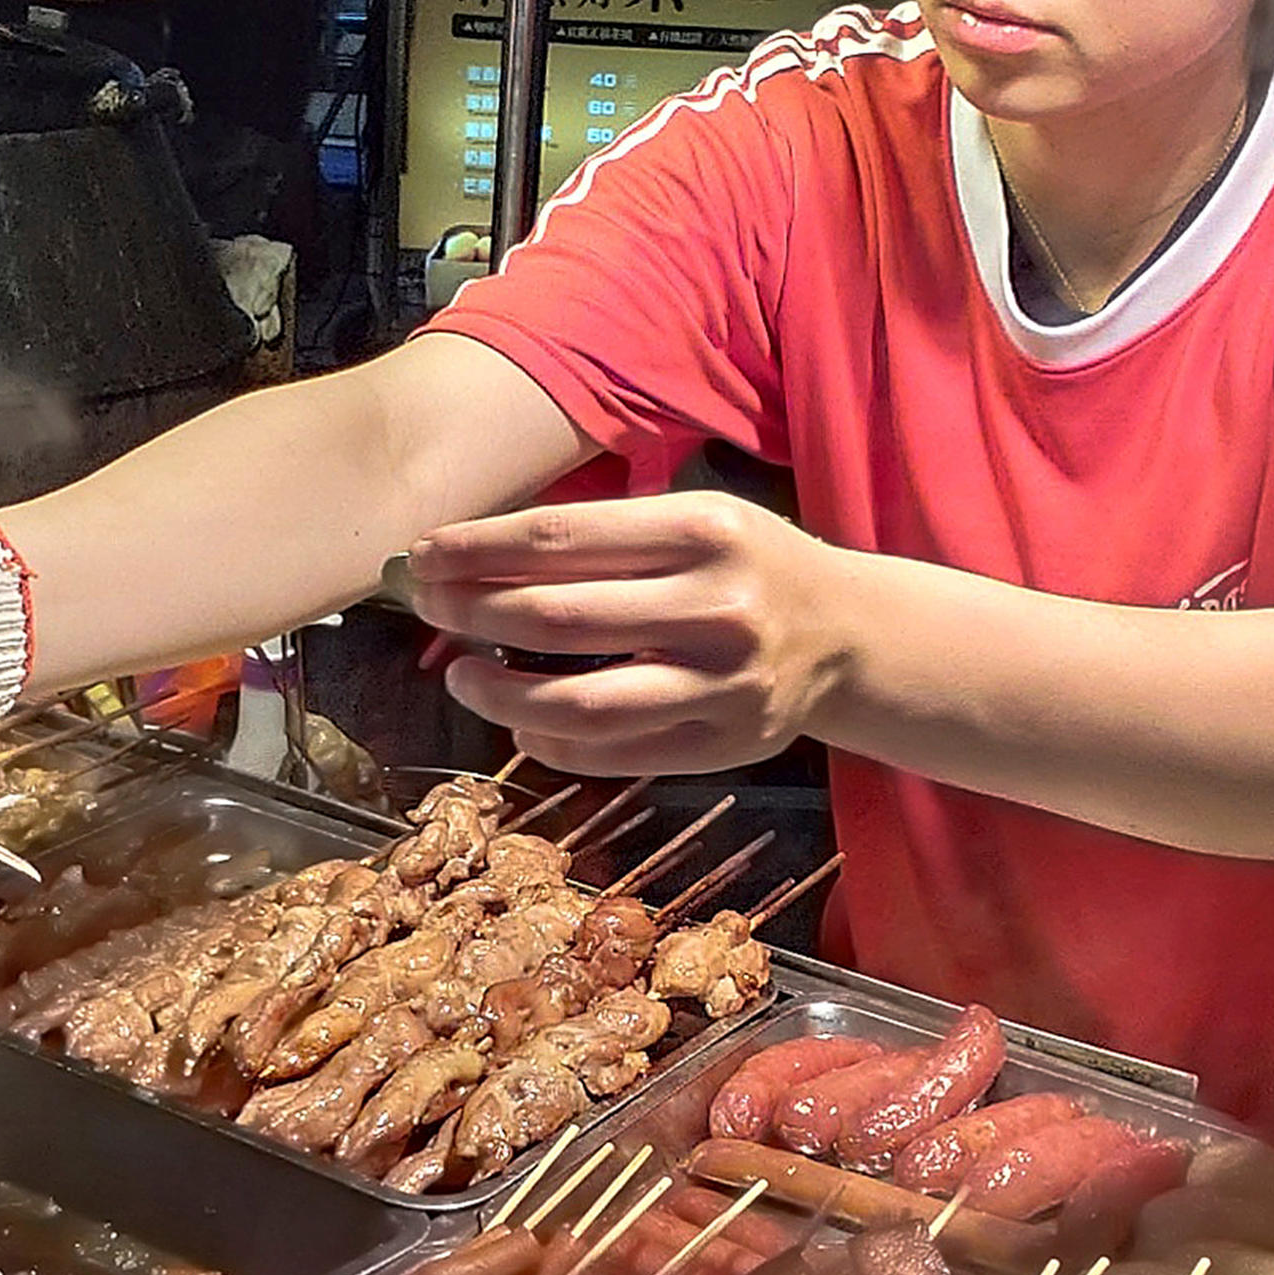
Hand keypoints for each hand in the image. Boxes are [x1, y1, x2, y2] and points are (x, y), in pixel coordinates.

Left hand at [400, 492, 852, 775]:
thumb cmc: (749, 565)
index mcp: (703, 531)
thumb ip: (602, 537)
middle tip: (429, 608)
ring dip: (496, 693)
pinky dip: (547, 741)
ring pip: (575, 704)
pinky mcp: (721, 747)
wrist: (849, 635)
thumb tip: (475, 558)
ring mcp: (720, 686)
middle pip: (555, 618)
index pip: (559, 540)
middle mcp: (716, 607)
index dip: (476, 550)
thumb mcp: (695, 520)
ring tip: (458, 676)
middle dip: (470, 613)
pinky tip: (518, 722)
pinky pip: (610, 754)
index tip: (424, 556)